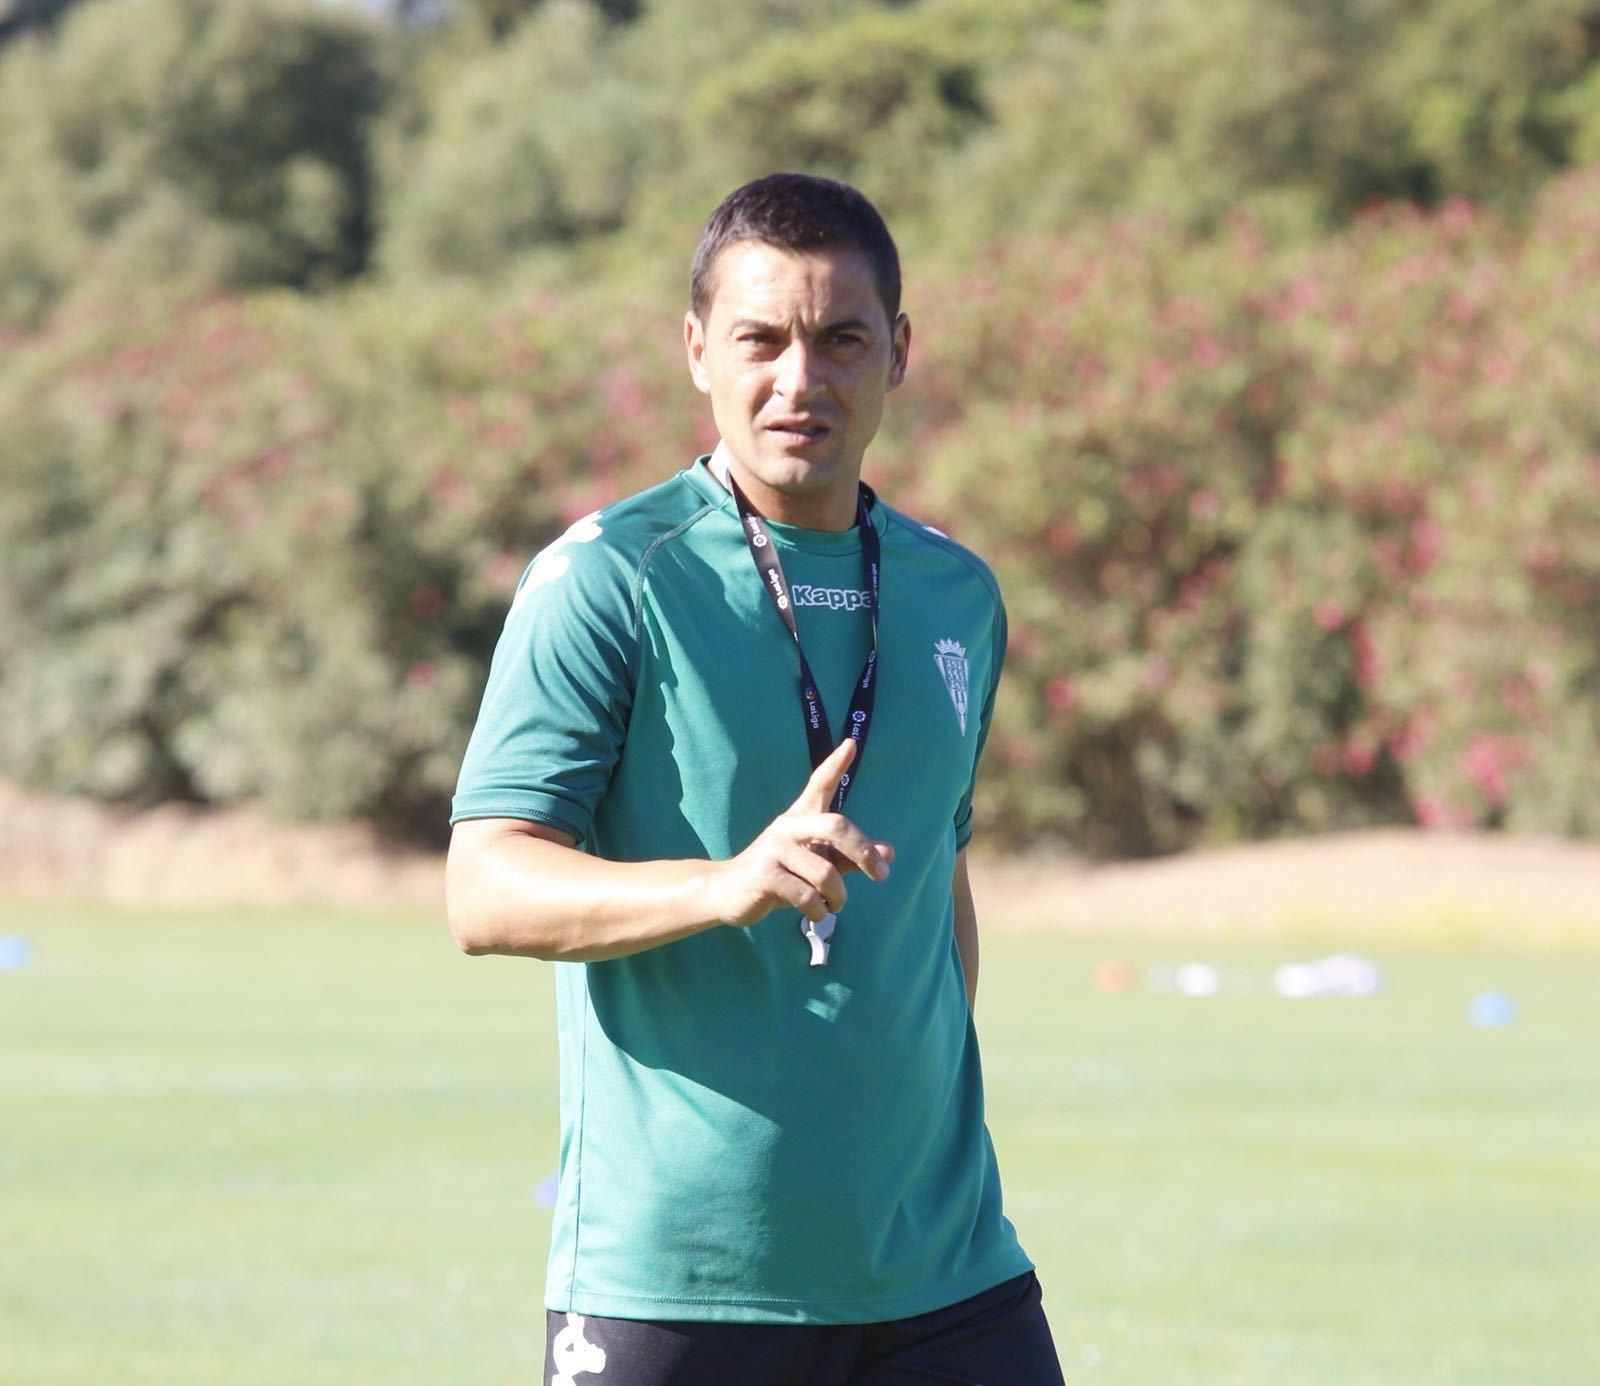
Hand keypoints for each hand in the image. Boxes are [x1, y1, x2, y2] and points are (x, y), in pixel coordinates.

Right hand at [707, 739, 893, 928]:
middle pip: (835, 826)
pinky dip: (818, 910)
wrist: (728, 892)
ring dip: (838, 896)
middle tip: (881, 874)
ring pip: (824, 872)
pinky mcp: (763, 875)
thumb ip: (850, 857)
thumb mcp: (816, 863)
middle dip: (864, 852)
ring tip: (835, 905)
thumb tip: (889, 853)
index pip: (819, 784)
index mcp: (800, 818)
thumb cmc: (779, 875)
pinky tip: (815, 914)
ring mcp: (774, 849)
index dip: (835, 765)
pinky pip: (805, 896)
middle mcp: (787, 826)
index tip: (851, 743)